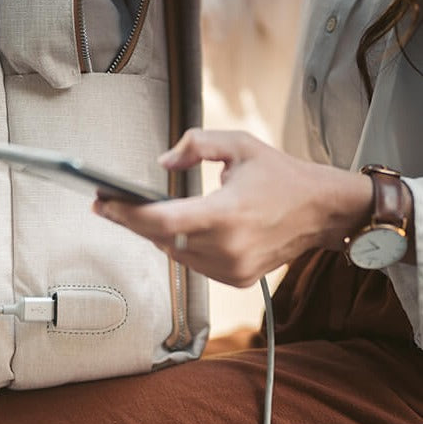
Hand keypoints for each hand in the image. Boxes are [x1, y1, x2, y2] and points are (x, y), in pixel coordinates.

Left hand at [93, 129, 372, 286]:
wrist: (321, 211)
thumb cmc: (281, 175)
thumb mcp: (240, 144)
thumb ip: (197, 144)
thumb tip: (163, 162)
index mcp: (227, 214)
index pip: (162, 221)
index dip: (127, 214)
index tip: (103, 203)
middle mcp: (227, 248)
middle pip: (161, 238)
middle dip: (132, 222)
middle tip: (108, 206)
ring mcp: (232, 268)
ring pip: (175, 253)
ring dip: (155, 235)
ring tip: (134, 215)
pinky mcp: (236, 279)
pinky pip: (193, 264)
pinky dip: (180, 246)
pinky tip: (172, 230)